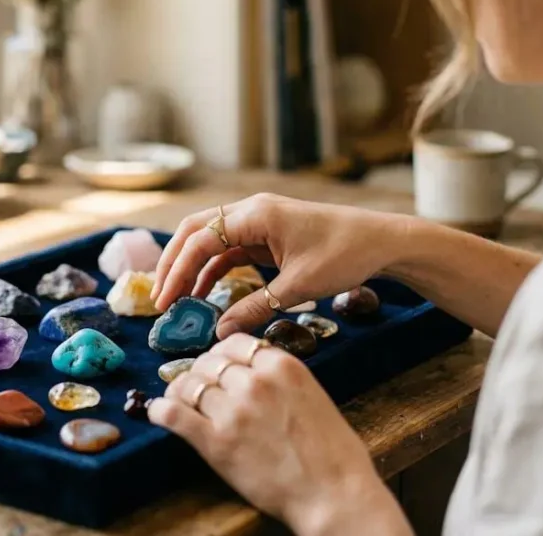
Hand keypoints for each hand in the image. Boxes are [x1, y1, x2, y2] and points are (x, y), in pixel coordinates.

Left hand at [148, 335, 410, 535]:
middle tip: (196, 385)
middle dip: (200, 372)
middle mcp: (254, 381)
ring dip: (179, 390)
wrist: (334, 494)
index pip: (235, 343)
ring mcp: (233, 411)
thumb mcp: (313, 396)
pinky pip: (173, 414)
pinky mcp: (216, 442)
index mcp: (282, 365)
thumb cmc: (335, 453)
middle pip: (209, 363)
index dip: (220, 354)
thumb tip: (253, 372)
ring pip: (189, 384)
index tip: (216, 365)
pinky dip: (160, 411)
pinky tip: (157, 412)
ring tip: (176, 399)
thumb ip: (281, 379)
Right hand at [152, 193, 407, 336]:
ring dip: (191, 268)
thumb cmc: (344, 256)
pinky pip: (230, 251)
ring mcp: (258, 222)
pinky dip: (214, 271)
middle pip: (195, 232)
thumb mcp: (298, 287)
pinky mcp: (267, 235)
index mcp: (255, 214)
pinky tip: (204, 296)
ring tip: (177, 302)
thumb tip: (219, 332)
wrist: (382, 242)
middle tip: (160, 300)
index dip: (177, 271)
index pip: (200, 239)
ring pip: (210, 241)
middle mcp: (251, 211)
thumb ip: (256, 308)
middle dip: (174, 264)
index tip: (165, 302)